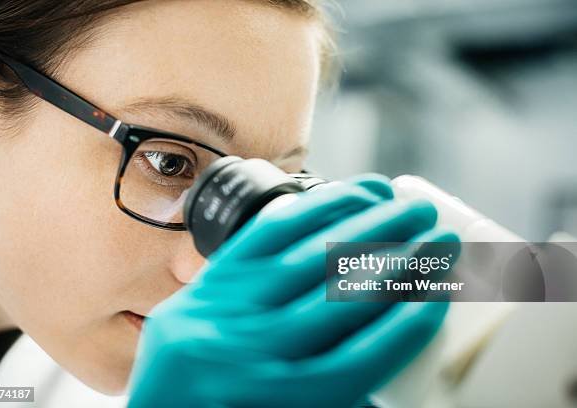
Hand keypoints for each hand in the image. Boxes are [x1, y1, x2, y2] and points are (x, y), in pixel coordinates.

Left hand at [127, 174, 458, 407]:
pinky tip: (349, 195)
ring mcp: (229, 308)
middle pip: (345, 297)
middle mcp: (255, 353)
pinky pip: (269, 232)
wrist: (166, 406)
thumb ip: (350, 392)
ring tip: (407, 205)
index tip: (442, 293)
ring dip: (369, 224)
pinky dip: (315, 208)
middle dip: (404, 259)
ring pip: (312, 256)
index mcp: (283, 401)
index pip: (366, 358)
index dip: (412, 323)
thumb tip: (403, 335)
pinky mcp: (213, 276)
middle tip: (440, 233)